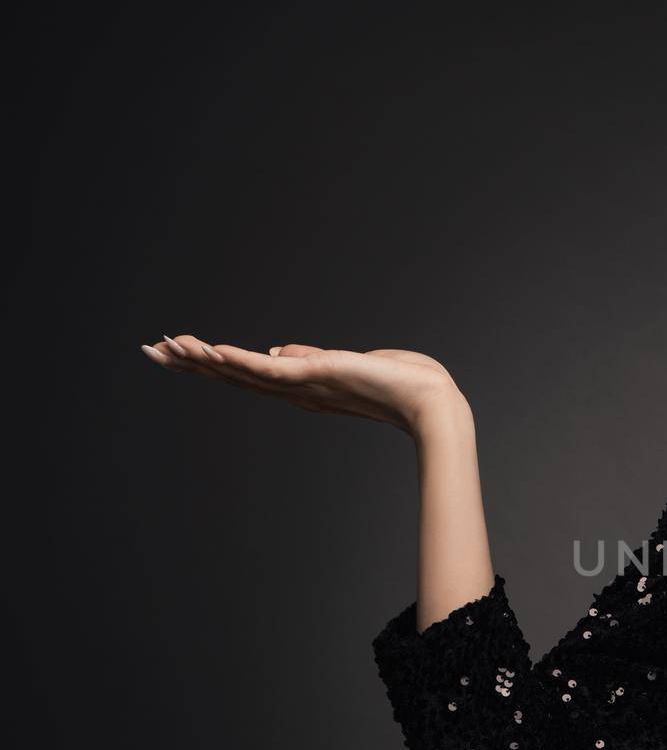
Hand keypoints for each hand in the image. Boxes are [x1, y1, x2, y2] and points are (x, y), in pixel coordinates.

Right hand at [138, 333, 463, 436]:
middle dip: (191, 363)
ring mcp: (305, 387)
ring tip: (166, 347)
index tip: (177, 351)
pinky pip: (268, 369)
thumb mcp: (348, 364)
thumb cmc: (402, 383)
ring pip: (243, 372)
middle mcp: (297, 393)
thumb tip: (279, 350)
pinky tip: (209, 351)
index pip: (248, 374)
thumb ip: (309, 358)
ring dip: (203, 359)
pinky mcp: (316, 376)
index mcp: (303, 388)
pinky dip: (238, 360)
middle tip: (150, 349)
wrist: (433, 402)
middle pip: (233, 376)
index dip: (211, 364)